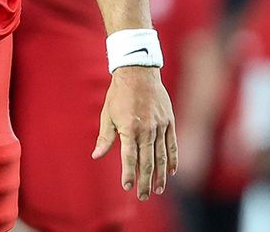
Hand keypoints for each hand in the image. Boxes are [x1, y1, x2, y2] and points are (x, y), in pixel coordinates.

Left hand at [93, 66, 176, 198]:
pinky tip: (172, 171)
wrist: (138, 72)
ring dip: (160, 175)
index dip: (128, 174)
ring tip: (158, 190)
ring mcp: (160, 126)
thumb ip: (105, 138)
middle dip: (145, 181)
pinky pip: (172, 144)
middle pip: (147, 161)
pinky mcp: (169, 121)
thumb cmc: (119, 94)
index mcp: (129, 128)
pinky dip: (173, 159)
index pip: (129, 158)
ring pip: (162, 156)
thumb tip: (96, 156)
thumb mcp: (107, 114)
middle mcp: (147, 130)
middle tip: (143, 196)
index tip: (127, 187)